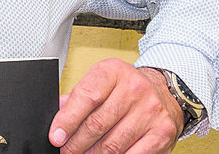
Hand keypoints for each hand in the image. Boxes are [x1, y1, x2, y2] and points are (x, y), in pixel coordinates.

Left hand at [48, 58, 181, 152]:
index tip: (55, 137)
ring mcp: (151, 111)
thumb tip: (56, 119)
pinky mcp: (162, 132)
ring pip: (112, 145)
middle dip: (76, 144)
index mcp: (113, 72)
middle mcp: (135, 88)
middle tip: (66, 151)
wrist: (163, 93)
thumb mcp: (101, 83)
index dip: (67, 120)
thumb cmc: (125, 90)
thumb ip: (78, 99)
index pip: (87, 96)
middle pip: (97, 124)